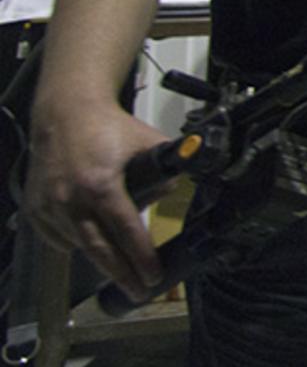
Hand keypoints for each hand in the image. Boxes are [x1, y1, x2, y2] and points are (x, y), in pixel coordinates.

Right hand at [25, 104, 172, 300]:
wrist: (64, 114)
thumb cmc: (107, 127)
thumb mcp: (147, 142)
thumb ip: (166, 169)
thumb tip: (172, 194)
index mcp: (101, 185)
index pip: (126, 230)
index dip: (141, 257)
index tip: (153, 276)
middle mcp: (71, 199)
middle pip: (99, 249)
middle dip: (122, 275)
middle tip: (139, 291)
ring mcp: (49, 206)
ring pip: (79, 245)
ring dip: (100, 256)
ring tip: (121, 268)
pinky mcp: (35, 208)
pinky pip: (58, 238)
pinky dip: (76, 242)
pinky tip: (91, 240)